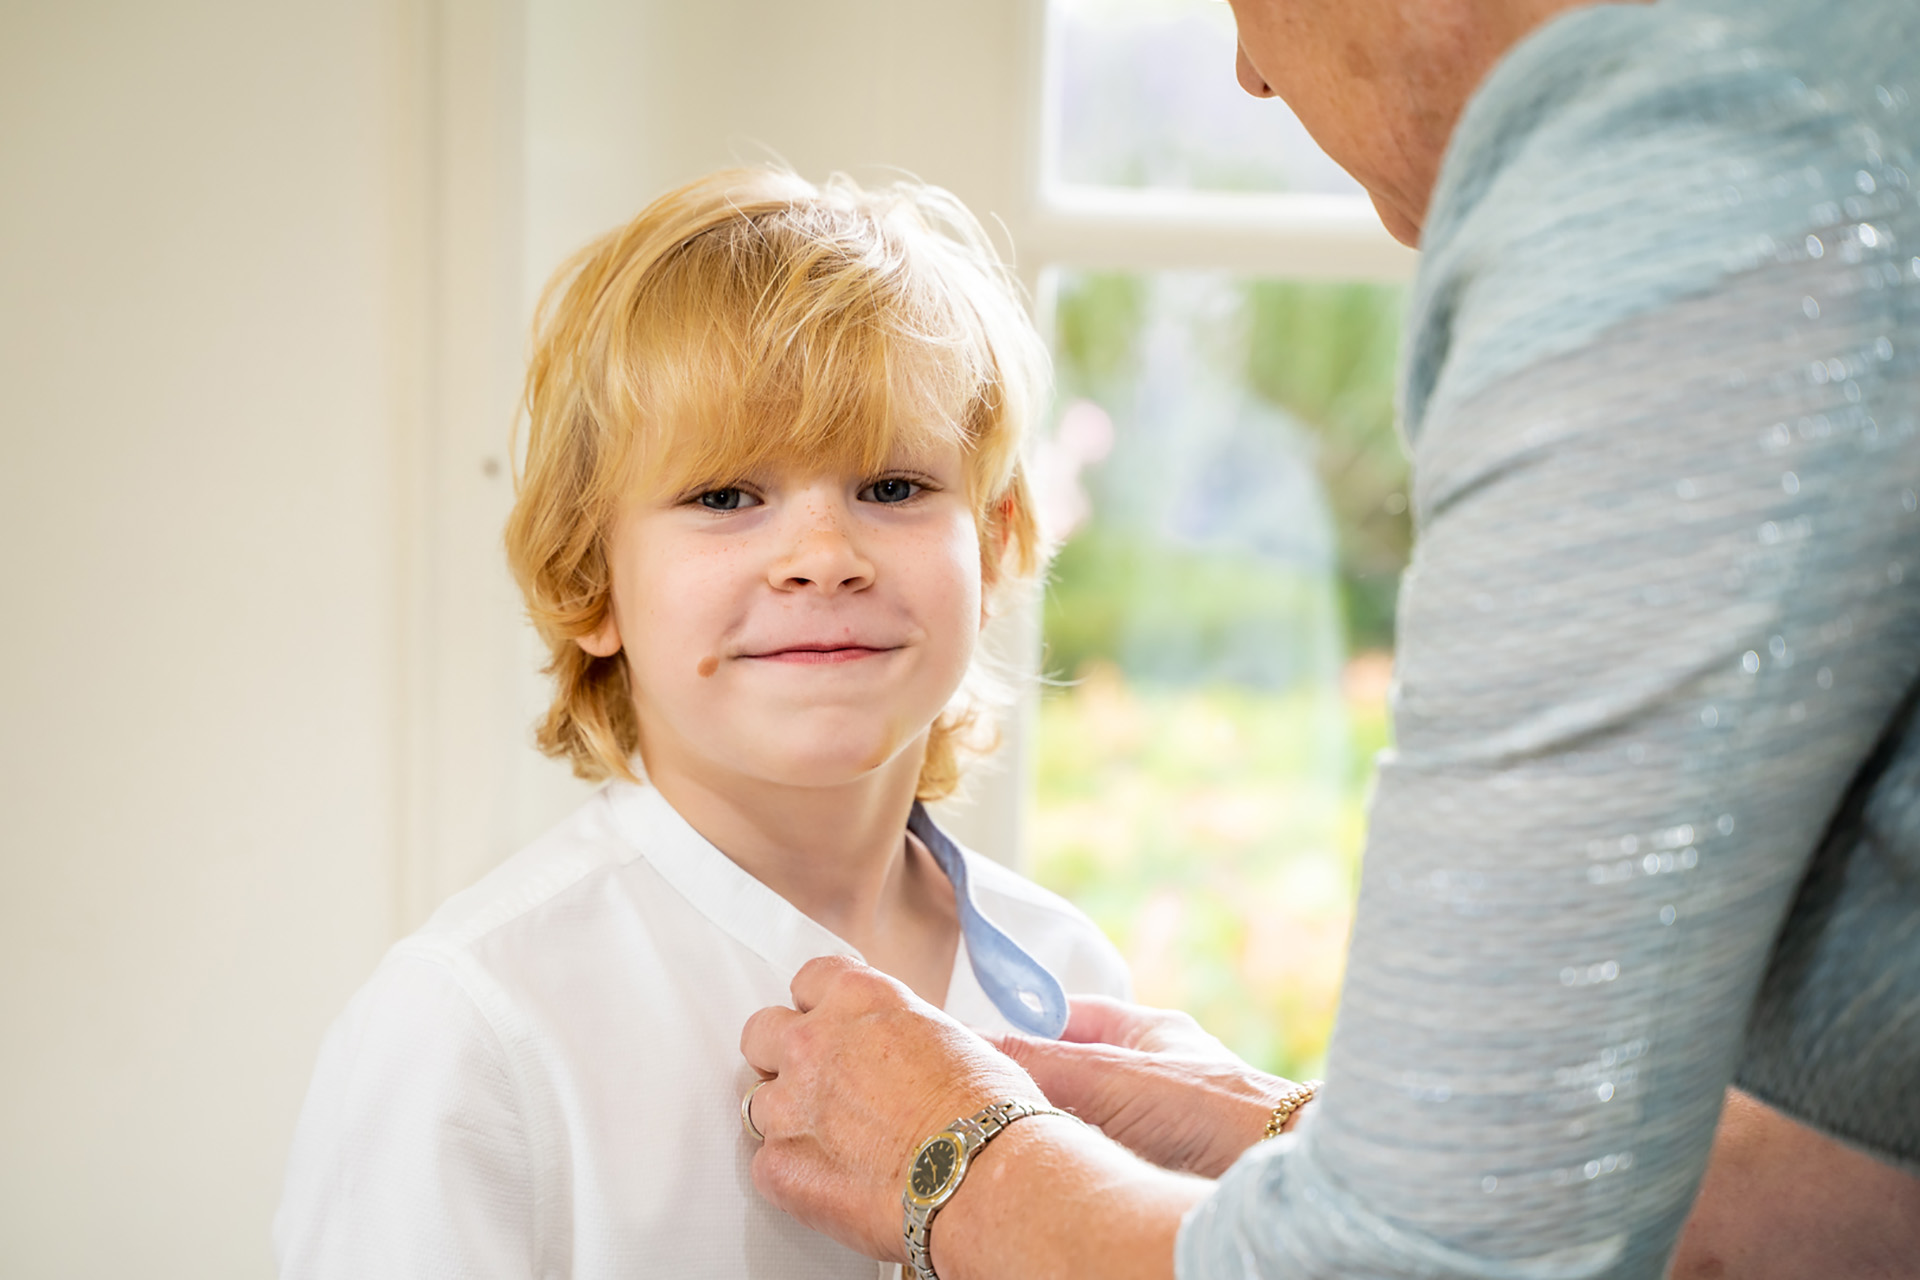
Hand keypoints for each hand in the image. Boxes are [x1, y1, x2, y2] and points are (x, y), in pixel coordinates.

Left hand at [739, 954, 1043, 1262]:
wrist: (982, 1180)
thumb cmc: (988, 1116)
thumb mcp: (961, 1041)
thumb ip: (911, 1033)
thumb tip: (910, 1044)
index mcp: (860, 998)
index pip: (808, 981)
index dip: (820, 1008)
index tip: (830, 1027)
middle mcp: (814, 1042)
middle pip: (761, 1033)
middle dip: (783, 1056)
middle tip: (818, 1084)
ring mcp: (791, 1105)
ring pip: (758, 1104)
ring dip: (790, 1121)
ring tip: (836, 1146)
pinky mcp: (780, 1166)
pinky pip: (766, 1164)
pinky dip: (796, 1176)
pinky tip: (837, 1182)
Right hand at [993, 996, 1301, 1177]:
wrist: (1285, 1175)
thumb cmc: (1218, 1112)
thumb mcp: (1111, 1077)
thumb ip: (1042, 1061)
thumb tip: (970, 1046)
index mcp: (1147, 1030)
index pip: (1065, 1015)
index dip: (1020, 1027)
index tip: (973, 1047)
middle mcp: (1156, 1072)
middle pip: (1072, 1074)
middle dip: (1032, 1090)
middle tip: (988, 1107)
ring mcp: (1165, 1122)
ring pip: (1086, 1121)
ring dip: (1056, 1132)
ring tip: (1019, 1145)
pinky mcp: (1168, 1167)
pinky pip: (1106, 1159)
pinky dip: (1082, 1165)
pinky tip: (1064, 1177)